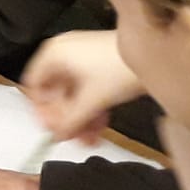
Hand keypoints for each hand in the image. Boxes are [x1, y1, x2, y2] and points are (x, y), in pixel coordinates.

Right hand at [22, 29, 141, 142]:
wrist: (156, 51)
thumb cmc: (117, 70)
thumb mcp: (90, 101)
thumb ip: (70, 122)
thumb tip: (57, 137)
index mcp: (53, 54)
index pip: (34, 85)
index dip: (42, 110)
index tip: (52, 129)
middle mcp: (64, 52)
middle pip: (55, 91)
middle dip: (66, 118)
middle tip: (75, 138)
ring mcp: (82, 56)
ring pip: (73, 92)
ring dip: (80, 117)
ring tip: (91, 138)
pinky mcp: (99, 62)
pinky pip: (86, 87)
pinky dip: (91, 106)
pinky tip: (100, 126)